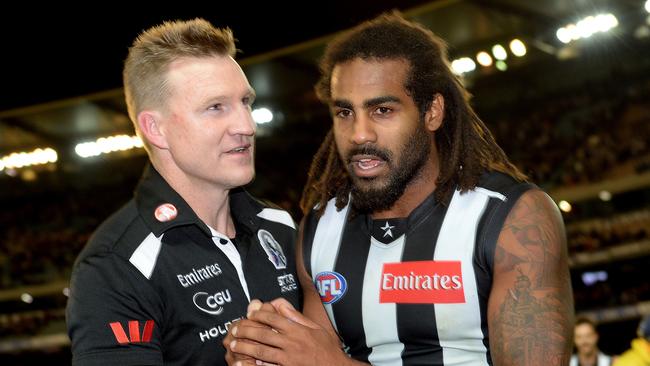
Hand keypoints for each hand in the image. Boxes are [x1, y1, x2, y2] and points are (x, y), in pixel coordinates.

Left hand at [228, 298, 348, 365]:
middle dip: (246, 331)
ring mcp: (288, 358)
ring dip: (245, 347)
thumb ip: (298, 318)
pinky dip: (255, 365)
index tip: (250, 314)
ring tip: (233, 345)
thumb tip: (283, 307)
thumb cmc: (327, 349)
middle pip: (263, 334)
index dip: (259, 315)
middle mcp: (292, 343)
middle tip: (235, 329)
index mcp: (297, 330)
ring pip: (261, 351)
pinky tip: (244, 363)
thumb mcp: (316, 328)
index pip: (274, 318)